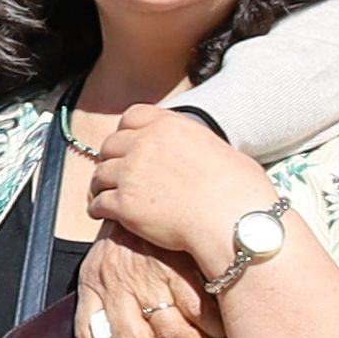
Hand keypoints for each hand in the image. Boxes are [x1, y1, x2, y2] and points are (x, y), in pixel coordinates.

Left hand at [74, 230, 223, 337]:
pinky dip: (213, 328)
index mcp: (93, 284)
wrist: (151, 190)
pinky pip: (201, 308)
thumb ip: (105, 313)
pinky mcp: (181, 262)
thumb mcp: (103, 271)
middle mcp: (116, 280)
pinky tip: (219, 329)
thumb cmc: (129, 242)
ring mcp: (149, 271)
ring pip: (173, 331)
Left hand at [79, 104, 276, 272]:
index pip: (132, 116)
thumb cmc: (240, 191)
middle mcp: (145, 144)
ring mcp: (131, 173)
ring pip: (99, 175)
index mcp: (169, 126)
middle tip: (116, 174)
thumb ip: (196, 145)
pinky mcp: (123, 203)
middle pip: (110, 145)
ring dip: (101, 185)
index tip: (128, 144)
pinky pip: (98, 204)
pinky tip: (103, 214)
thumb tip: (201, 153)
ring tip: (105, 195)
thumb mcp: (221, 150)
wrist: (234, 221)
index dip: (127, 131)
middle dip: (112, 159)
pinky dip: (98, 209)